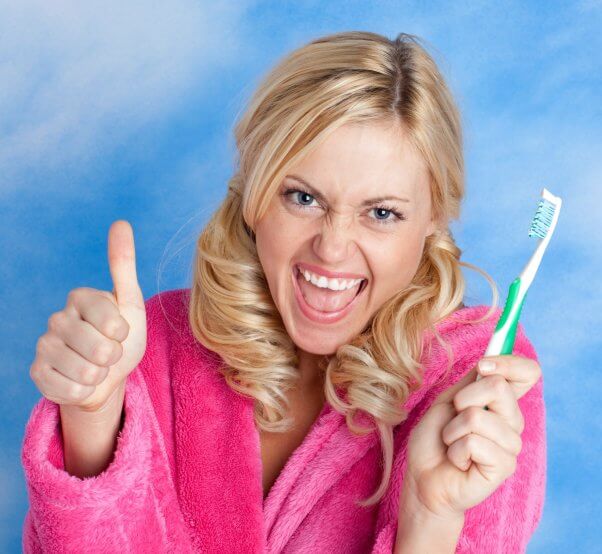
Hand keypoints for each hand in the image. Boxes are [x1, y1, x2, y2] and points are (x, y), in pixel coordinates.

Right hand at [30, 220, 146, 412]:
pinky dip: (84, 391)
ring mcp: (44, 346)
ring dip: (100, 375)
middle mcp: (57, 318)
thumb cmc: (122, 335)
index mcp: (80, 297)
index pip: (112, 322)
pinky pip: (70, 390)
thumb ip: (123, 264)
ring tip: (97, 366)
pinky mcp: (38, 374)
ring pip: (86, 372)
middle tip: (109, 351)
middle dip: (113, 356)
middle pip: (99, 349)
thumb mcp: (131, 302)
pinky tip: (81, 380)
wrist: (108, 373)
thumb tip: (121, 222)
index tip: (121, 331)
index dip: (123, 334)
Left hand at [400, 354, 541, 520]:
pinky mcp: (504, 467)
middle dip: (463, 398)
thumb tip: (489, 358)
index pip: (528, 372)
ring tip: (453, 444)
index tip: (484, 365)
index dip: (510, 362)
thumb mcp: (448, 401)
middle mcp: (512, 421)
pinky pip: (474, 443)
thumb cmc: (435, 440)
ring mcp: (511, 445)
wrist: (423, 478)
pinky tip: (459, 461)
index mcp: (502, 402)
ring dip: (453, 430)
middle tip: (454, 417)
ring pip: (477, 417)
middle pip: (499, 387)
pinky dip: (456, 450)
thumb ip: (471, 382)